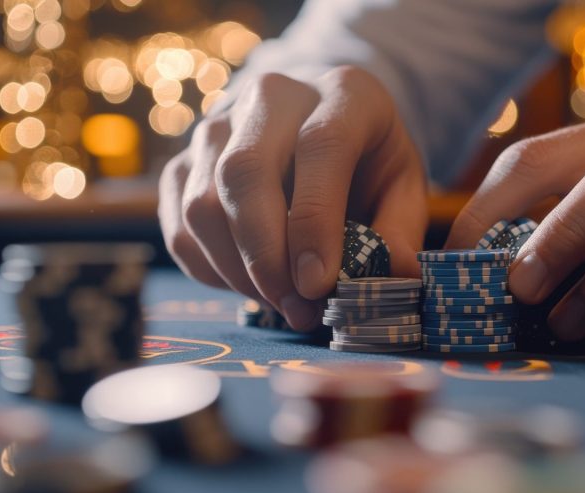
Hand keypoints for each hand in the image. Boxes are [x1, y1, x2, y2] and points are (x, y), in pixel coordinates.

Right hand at [159, 66, 426, 330]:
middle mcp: (272, 96)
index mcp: (344, 93)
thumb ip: (400, 230)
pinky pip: (180, 225)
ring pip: (203, 204)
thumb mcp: (404, 187)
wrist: (324, 126)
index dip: (315, 220)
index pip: (320, 146)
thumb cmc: (369, 162)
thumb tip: (397, 275)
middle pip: (245, 172)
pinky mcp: (184, 160)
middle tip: (297, 307)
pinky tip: (251, 286)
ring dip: (238, 271)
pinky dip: (212, 269)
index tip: (318, 283)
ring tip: (283, 304)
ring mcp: (218, 125)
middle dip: (266, 256)